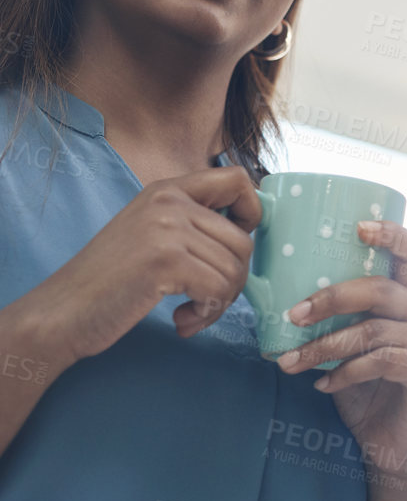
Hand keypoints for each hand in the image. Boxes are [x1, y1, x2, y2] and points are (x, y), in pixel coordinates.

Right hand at [24, 167, 261, 365]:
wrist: (60, 312)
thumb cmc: (110, 282)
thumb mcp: (152, 234)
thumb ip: (192, 223)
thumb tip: (250, 230)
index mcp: (167, 189)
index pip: (238, 179)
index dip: (251, 214)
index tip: (232, 249)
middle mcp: (169, 200)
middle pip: (243, 239)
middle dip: (234, 280)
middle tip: (208, 302)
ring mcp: (167, 227)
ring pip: (235, 269)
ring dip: (220, 302)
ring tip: (192, 314)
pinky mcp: (165, 259)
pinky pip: (219, 289)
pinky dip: (208, 313)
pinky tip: (183, 321)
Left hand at [275, 221, 406, 483]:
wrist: (393, 447)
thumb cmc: (367, 394)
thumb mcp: (347, 351)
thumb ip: (335, 325)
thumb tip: (279, 304)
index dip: (390, 234)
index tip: (357, 227)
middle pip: (381, 289)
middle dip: (332, 298)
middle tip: (294, 315)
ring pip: (372, 330)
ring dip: (324, 345)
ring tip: (290, 362)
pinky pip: (381, 361)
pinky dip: (345, 373)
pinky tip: (322, 385)